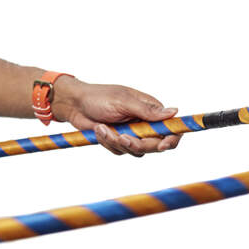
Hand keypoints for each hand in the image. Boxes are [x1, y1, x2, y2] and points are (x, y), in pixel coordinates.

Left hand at [51, 78, 181, 156]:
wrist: (74, 104)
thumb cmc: (98, 97)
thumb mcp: (123, 102)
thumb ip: (147, 110)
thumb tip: (174, 112)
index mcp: (150, 109)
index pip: (171, 128)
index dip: (171, 139)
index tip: (163, 145)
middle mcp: (144, 122)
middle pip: (155, 145)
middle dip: (137, 144)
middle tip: (122, 137)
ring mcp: (132, 133)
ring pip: (136, 151)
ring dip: (117, 142)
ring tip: (102, 127)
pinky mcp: (119, 140)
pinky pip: (120, 151)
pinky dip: (108, 143)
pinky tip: (98, 130)